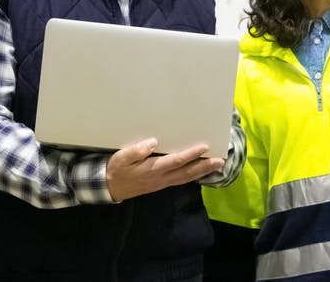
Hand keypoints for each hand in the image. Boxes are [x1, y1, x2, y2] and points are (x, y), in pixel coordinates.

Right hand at [105, 138, 225, 201]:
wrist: (109, 187)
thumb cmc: (116, 169)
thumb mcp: (122, 157)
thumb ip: (137, 150)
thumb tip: (153, 142)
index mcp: (152, 169)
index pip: (176, 161)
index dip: (191, 154)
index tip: (204, 147)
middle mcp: (161, 177)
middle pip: (187, 172)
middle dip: (204, 166)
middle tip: (220, 160)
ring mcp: (162, 182)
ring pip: (186, 177)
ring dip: (202, 171)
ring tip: (217, 165)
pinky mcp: (161, 184)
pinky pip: (181, 180)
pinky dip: (193, 176)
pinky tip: (200, 172)